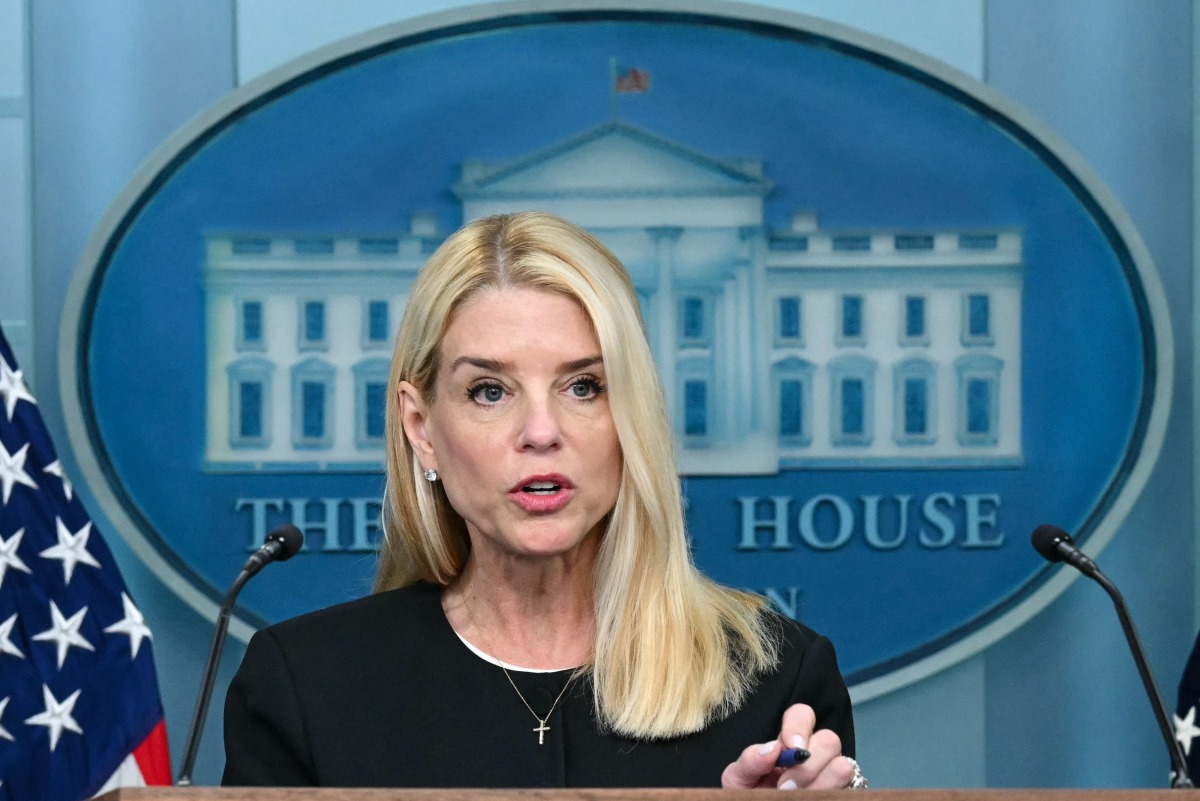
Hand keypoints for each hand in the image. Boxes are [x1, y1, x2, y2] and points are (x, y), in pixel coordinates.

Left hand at [721, 703, 855, 789]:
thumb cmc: (749, 795)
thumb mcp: (738, 778)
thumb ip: (749, 761)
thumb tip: (772, 748)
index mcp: (788, 743)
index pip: (802, 714)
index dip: (799, 725)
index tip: (790, 747)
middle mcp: (814, 755)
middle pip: (829, 739)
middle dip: (808, 765)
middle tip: (785, 786)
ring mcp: (830, 776)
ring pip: (843, 765)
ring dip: (821, 782)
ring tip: (798, 796)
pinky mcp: (840, 794)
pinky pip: (850, 790)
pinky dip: (830, 794)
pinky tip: (812, 799)